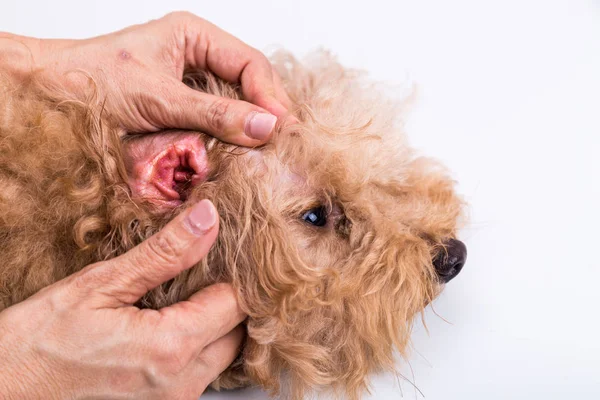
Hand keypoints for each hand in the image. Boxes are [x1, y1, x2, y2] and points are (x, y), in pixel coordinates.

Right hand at [0, 199, 245, 399]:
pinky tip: (173, 321)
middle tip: (206, 268)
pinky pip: (202, 369)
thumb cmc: (40, 339)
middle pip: (238, 331)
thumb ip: (164, 253)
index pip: (236, 303)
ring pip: (224, 353)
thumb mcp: (101, 284)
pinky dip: (200, 343)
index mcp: (170, 348)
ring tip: (188, 292)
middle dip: (230, 298)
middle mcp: (181, 382)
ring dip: (217, 322)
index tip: (223, 250)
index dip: (235, 273)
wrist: (7, 388)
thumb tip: (207, 219)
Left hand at [1, 12, 290, 144]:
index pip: (249, 64)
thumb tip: (266, 127)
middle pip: (248, 85)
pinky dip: (225, 142)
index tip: (280, 127)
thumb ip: (214, 114)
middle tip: (280, 145)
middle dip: (263, 114)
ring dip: (246, 131)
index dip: (270, 96)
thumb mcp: (159, 98)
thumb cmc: (91, 81)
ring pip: (234, 108)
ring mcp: (190, 87)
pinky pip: (215, 126)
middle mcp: (197, 59)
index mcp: (194, 37)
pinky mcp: (182, 113)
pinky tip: (235, 155)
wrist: (49, 96)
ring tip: (263, 154)